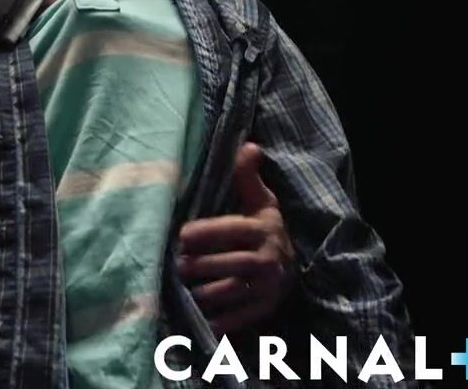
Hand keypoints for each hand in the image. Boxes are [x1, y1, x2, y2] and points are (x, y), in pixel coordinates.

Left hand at [177, 143, 295, 334]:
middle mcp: (269, 259)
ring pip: (235, 292)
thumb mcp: (261, 202)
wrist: (292, 265)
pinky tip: (199, 321)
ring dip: (207, 294)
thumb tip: (248, 145)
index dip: (208, 232)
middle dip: (204, 265)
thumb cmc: (264, 228)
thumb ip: (248, 177)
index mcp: (264, 230)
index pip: (234, 229)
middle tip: (175, 266)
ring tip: (181, 292)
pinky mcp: (264, 309)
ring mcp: (268, 287)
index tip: (182, 234)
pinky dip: (221, 322)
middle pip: (234, 264)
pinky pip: (241, 318)